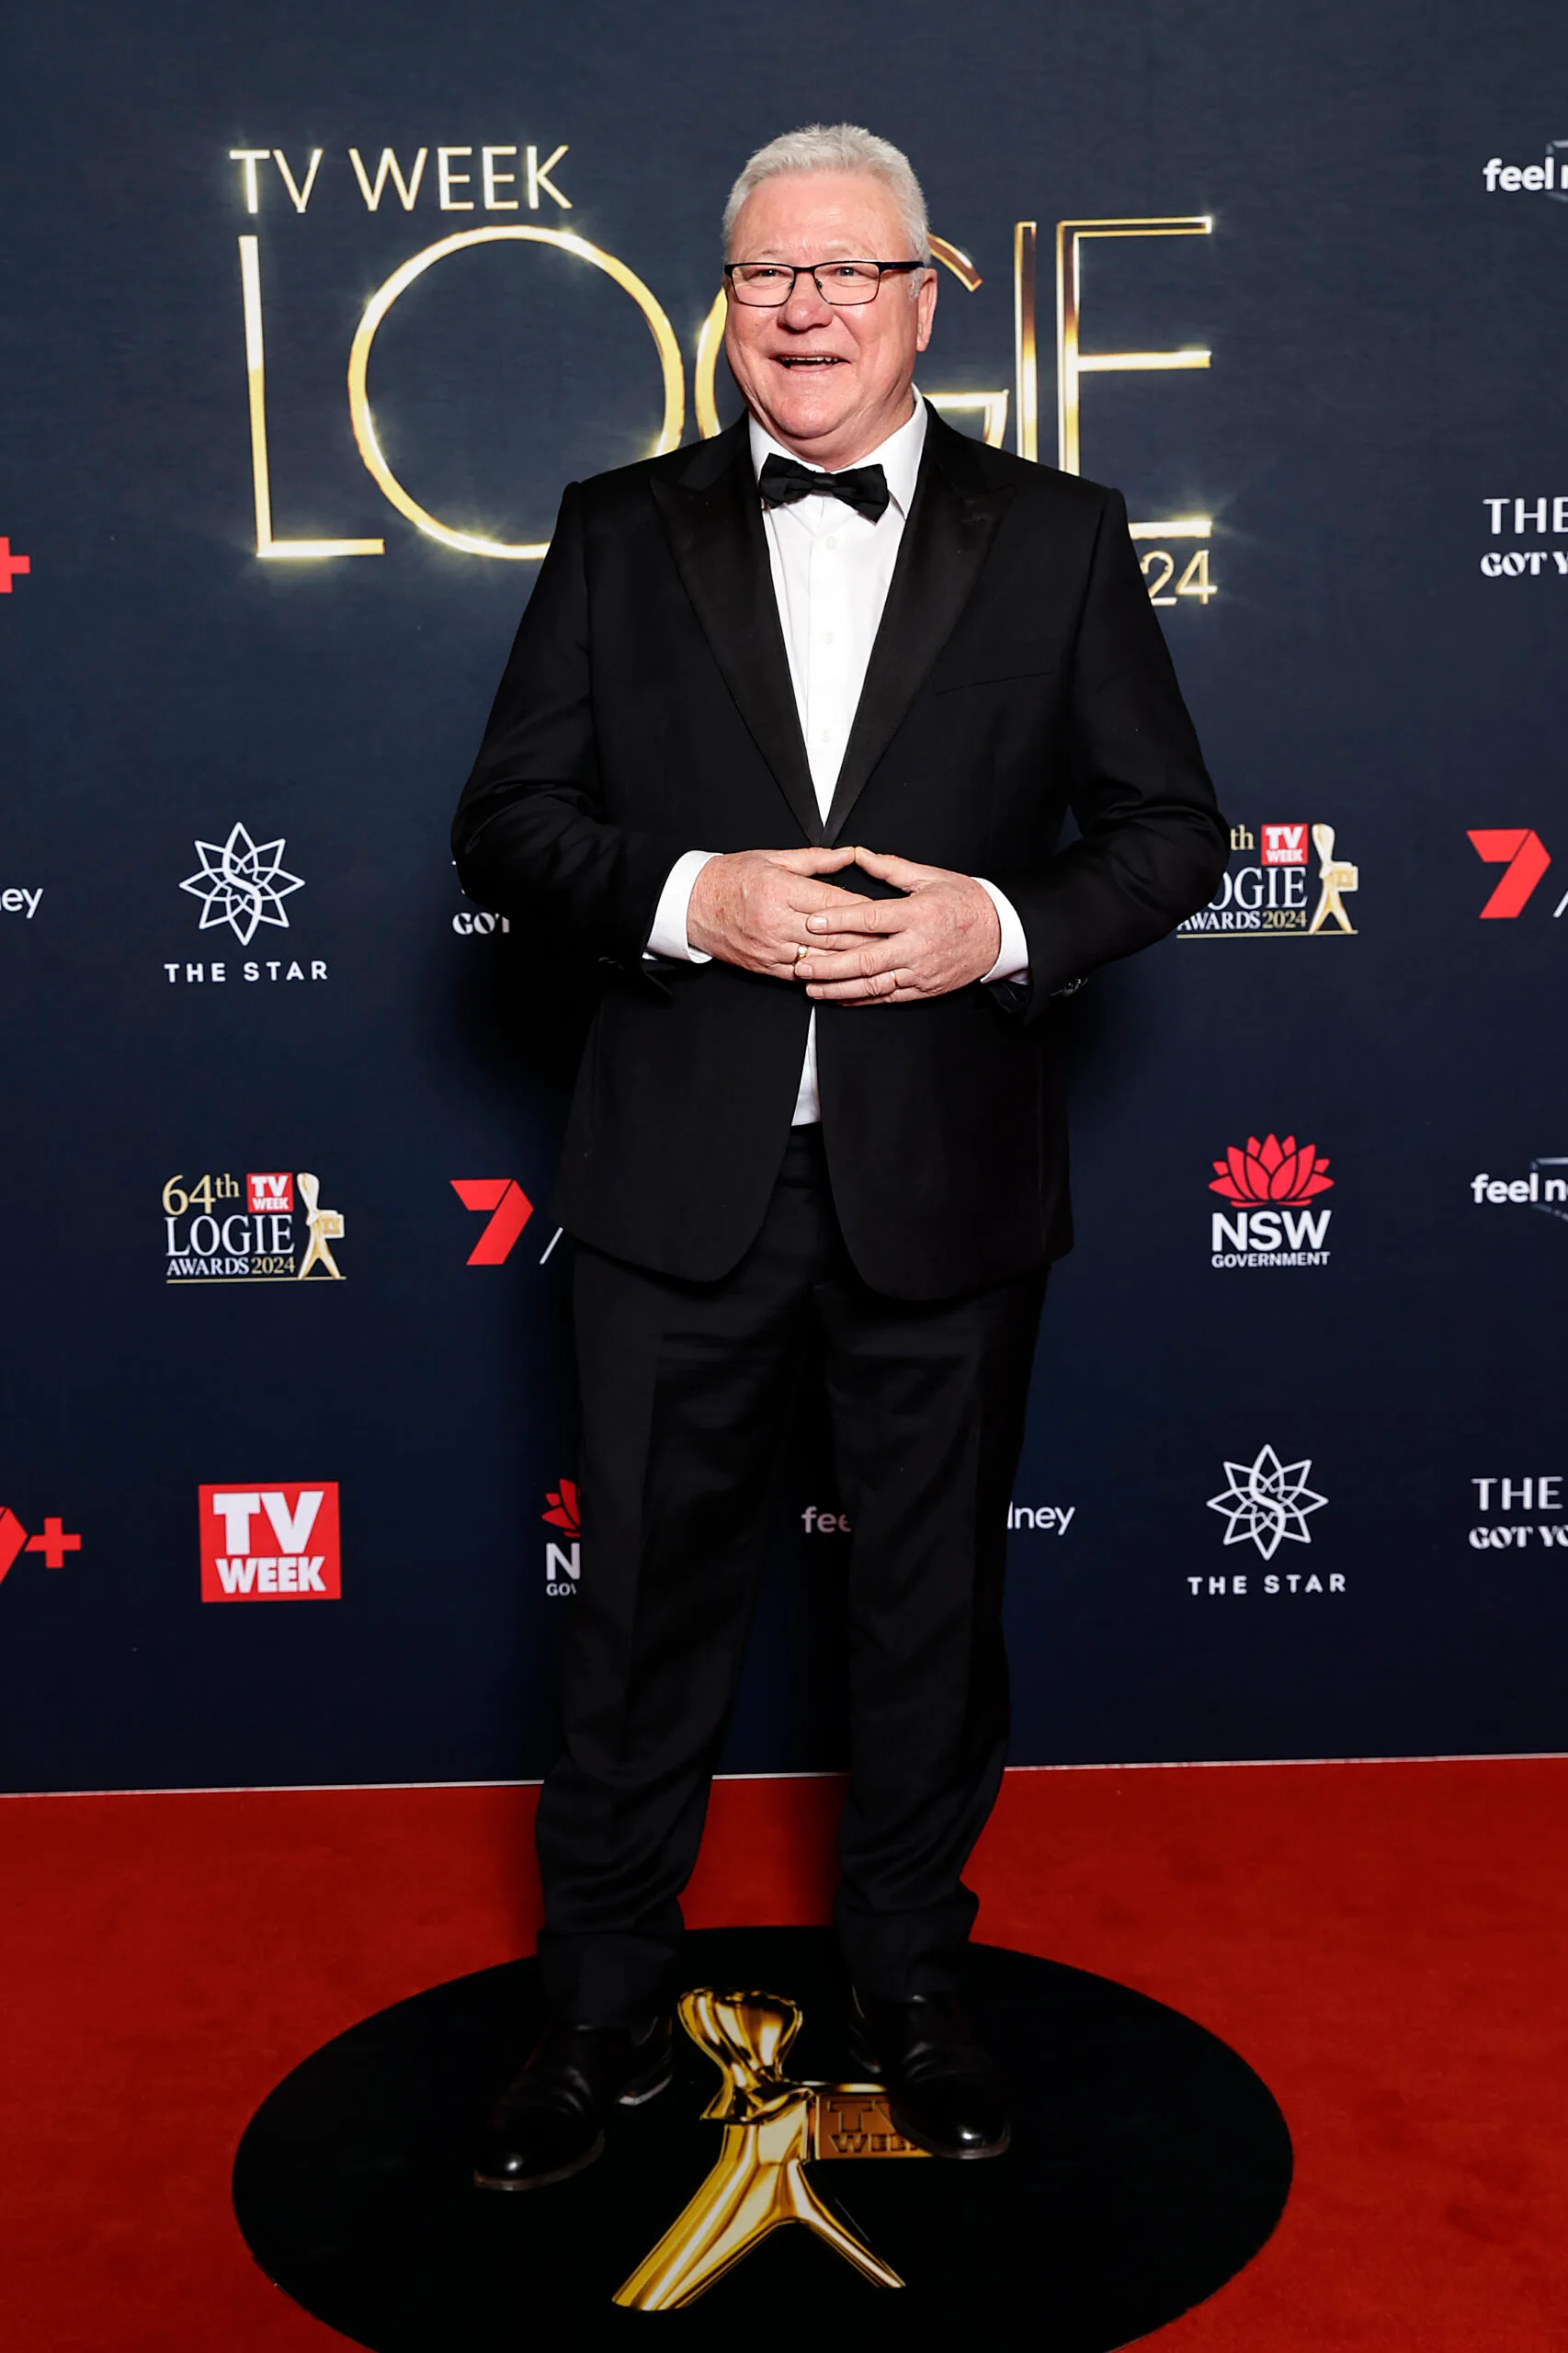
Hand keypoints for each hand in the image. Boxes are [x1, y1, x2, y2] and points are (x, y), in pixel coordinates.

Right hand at [686, 846, 870, 977]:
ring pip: (821, 959)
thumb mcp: (772, 859)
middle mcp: (776, 922)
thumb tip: (849, 855)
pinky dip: (825, 976)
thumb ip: (815, 860)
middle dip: (867, 939)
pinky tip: (845, 976)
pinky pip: (801, 975)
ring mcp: (770, 948)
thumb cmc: (730, 878)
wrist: (691, 905)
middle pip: (833, 935)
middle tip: (894, 940)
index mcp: (780, 890)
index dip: (864, 910)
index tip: (887, 913)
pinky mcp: (764, 967)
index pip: (833, 903)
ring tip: (878, 960)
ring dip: (851, 961)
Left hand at [794, 848, 1001, 1003]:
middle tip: (800, 963)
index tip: (811, 922)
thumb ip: (890, 868)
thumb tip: (858, 854)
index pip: (871, 919)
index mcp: (918, 914)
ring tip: (811, 986)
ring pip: (873, 984)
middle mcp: (917, 946)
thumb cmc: (965, 902)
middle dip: (829, 964)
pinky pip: (887, 997)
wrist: (1000, 933)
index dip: (838, 921)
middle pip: (866, 959)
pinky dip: (860, 999)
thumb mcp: (930, 877)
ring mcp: (920, 971)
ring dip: (838, 987)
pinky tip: (839, 997)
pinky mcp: (923, 988)